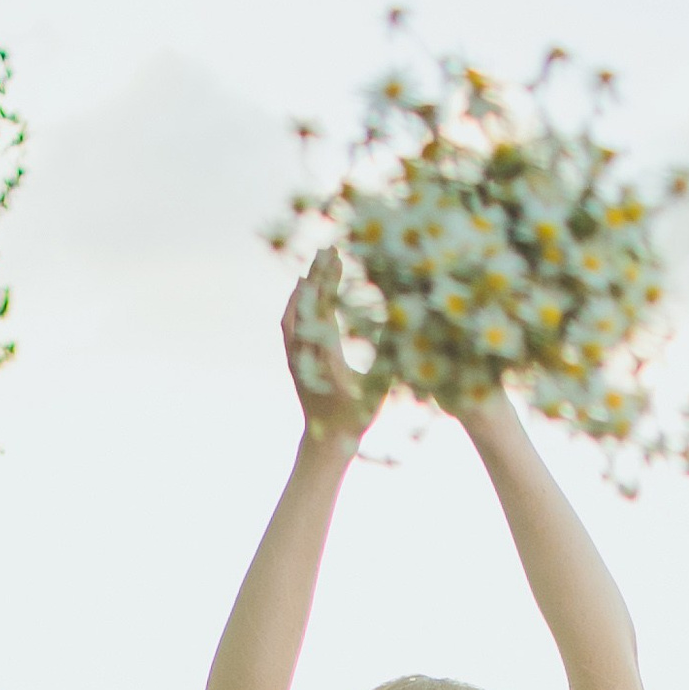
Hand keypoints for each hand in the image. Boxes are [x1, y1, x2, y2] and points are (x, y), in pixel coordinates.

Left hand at [283, 256, 384, 450]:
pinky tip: (302, 290)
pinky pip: (289, 325)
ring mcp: (296, 358)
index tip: (338, 257)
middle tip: (328, 247)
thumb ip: (386, 355)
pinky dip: (295, 303)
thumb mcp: (378, 387)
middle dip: (319, 273)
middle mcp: (307, 355)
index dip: (331, 281)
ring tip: (316, 263)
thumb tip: (399, 324)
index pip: (327, 309)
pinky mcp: (292, 361)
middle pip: (309, 304)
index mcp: (328, 360)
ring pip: (294, 312)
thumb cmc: (357, 417)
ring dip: (305, 285)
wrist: (326, 442)